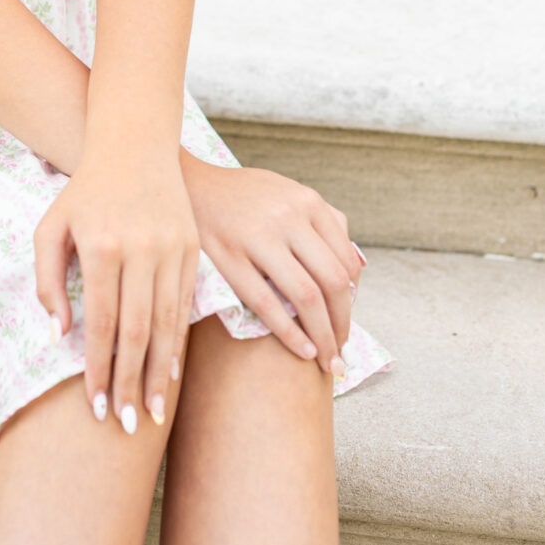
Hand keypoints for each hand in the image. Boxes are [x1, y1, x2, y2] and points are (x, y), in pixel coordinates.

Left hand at [34, 151, 200, 432]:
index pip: (102, 323)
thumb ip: (47, 281)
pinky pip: (186, 304)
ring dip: (161, 373)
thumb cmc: (83, 192)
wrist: (133, 147)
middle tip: (127, 425)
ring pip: (167, 323)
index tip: (97, 407)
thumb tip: (60, 335)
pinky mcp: (191, 248)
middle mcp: (139, 249)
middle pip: (137, 331)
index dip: (100, 370)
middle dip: (132, 383)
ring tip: (154, 413)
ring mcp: (170, 248)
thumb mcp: (50, 227)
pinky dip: (178, 341)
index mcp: (101, 247)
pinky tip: (171, 370)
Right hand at [180, 152, 363, 379]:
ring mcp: (258, 237)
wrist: (190, 184)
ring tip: (327, 360)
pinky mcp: (229, 257)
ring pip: (306, 296)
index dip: (353, 299)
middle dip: (343, 323)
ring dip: (324, 336)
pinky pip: (267, 304)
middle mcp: (288, 216)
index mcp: (306, 201)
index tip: (346, 321)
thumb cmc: (243, 195)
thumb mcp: (288, 192)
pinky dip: (291, 334)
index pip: (345, 260)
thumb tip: (355, 267)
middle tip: (341, 351)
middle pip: (332, 281)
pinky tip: (303, 351)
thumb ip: (323, 221)